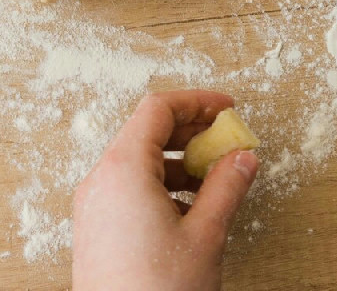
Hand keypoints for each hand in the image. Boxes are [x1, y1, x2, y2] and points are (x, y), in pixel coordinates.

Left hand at [72, 89, 258, 290]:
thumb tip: (243, 158)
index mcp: (123, 167)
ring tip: (216, 178)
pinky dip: (160, 184)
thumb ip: (227, 187)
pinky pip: (127, 187)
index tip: (228, 108)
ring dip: (178, 160)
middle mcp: (100, 177)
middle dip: (191, 131)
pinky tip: (190, 207)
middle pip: (146, 131)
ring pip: (137, 160)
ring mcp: (93, 202)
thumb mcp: (206, 234)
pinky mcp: (94, 225)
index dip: (197, 102)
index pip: (158, 109)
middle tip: (228, 140)